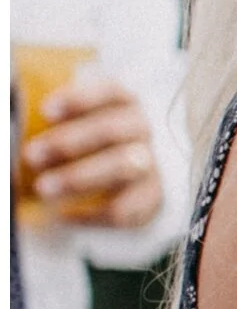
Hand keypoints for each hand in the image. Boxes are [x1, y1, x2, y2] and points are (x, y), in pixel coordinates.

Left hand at [19, 71, 163, 227]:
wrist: (124, 182)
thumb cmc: (85, 144)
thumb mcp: (68, 124)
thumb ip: (41, 119)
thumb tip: (11, 106)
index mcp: (122, 104)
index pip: (110, 93)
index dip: (80, 100)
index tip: (45, 112)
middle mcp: (140, 131)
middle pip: (113, 130)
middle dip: (69, 142)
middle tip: (31, 155)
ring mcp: (148, 165)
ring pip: (123, 167)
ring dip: (80, 177)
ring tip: (43, 188)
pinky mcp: (150, 198)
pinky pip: (126, 208)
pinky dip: (93, 214)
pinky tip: (63, 215)